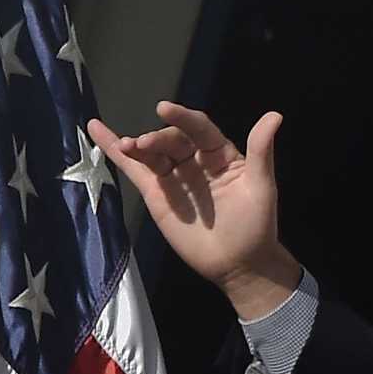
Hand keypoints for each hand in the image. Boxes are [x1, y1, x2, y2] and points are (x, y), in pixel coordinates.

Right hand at [88, 103, 300, 318]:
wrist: (239, 264)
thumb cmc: (256, 225)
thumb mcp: (262, 187)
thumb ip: (262, 151)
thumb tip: (274, 116)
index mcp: (221, 154)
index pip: (200, 129)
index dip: (183, 118)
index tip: (165, 109)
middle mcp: (195, 160)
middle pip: (171, 139)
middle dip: (158, 138)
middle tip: (145, 145)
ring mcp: (174, 175)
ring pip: (152, 152)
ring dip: (136, 145)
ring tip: (128, 146)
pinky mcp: (157, 193)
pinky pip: (134, 168)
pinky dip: (114, 150)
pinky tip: (97, 129)